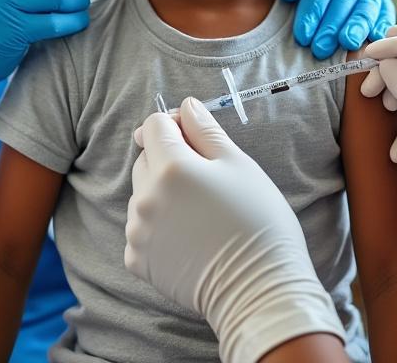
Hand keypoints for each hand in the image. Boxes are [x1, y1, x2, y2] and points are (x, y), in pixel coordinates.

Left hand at [127, 98, 345, 362]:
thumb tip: (185, 106)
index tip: (195, 140)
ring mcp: (137, 231)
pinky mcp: (138, 260)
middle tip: (205, 182)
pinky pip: (140, 229)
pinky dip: (158, 228)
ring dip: (162, 195)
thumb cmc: (258, 222)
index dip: (175, 126)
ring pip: (141, 195)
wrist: (258, 289)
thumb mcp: (239, 165)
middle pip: (145, 159)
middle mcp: (144, 197)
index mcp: (170, 168)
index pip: (154, 125)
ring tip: (199, 214)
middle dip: (168, 160)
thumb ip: (205, 131)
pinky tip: (188, 237)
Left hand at [273, 0, 394, 58]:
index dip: (314, 7)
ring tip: (347, 46)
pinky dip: (383, 24)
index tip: (302, 35)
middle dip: (333, 24)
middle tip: (320, 49)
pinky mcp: (380, 0)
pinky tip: (375, 39)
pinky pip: (386, 10)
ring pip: (368, 2)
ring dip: (358, 25)